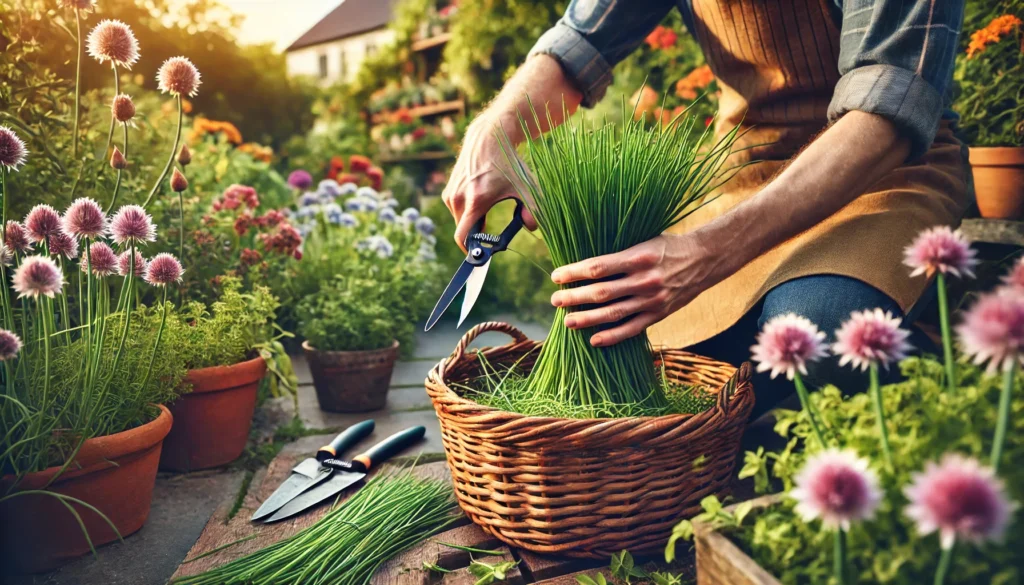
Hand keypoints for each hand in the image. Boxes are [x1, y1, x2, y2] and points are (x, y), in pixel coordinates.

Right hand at [442, 115, 536, 250]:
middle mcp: (458, 198)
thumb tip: (532, 227)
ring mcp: (451, 193)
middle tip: (493, 231)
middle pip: (464, 231)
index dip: (471, 250)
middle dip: (477, 234)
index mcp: (476, 201)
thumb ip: (534, 209)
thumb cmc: (510, 163)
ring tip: (489, 204)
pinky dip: (467, 210)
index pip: (463, 237)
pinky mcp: (448, 189)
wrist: (489, 136)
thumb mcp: (527, 185)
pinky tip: (480, 196)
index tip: (482, 254)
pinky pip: (456, 210)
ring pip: (460, 221)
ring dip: (473, 221)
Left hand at [549, 234, 718, 346]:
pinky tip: (594, 340)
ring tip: (567, 321)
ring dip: (587, 319)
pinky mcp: (659, 314)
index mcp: (637, 257)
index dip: (574, 273)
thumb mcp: (643, 241)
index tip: (556, 276)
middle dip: (574, 297)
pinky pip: (632, 329)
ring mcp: (652, 300)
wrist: (704, 259)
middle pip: (601, 292)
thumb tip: (584, 265)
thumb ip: (618, 255)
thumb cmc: (668, 247)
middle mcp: (644, 280)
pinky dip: (612, 336)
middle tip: (555, 300)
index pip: (598, 267)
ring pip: (613, 313)